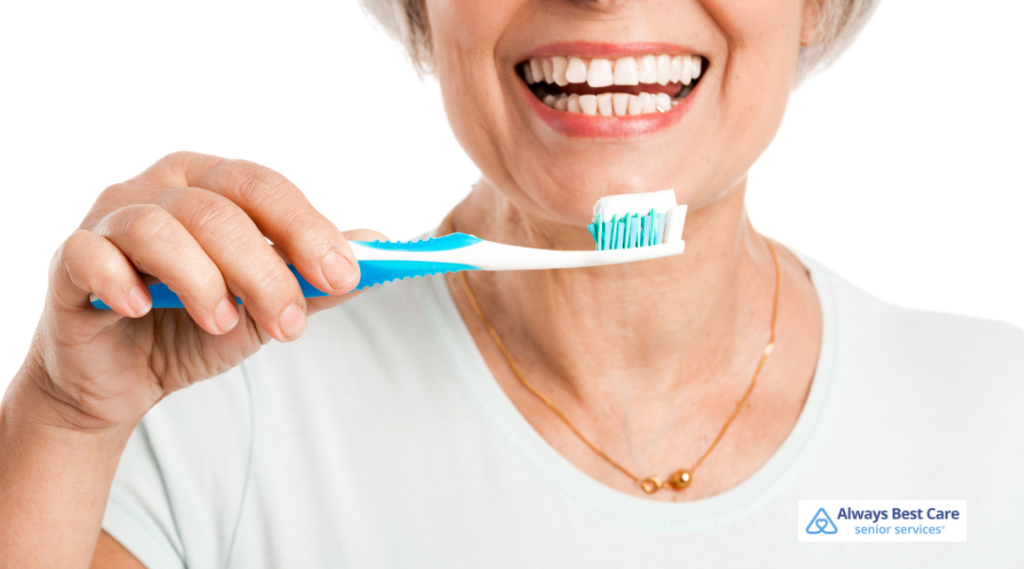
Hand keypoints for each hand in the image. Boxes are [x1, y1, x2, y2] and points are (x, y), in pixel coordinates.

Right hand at [25, 151, 381, 430]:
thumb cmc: (193, 327)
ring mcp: (111, 218)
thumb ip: (314, 280)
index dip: (307, 229)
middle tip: (290, 323)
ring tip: (223, 324)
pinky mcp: (70, 259)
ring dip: (203, 281)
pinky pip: (91, 255)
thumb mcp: (265, 308)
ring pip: (161, 227)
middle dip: (266, 269)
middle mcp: (161, 187)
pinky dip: (121, 281)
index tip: (345, 274)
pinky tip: (141, 309)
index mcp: (212, 184)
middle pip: (220, 209)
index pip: (265, 188)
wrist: (122, 378)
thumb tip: (377, 250)